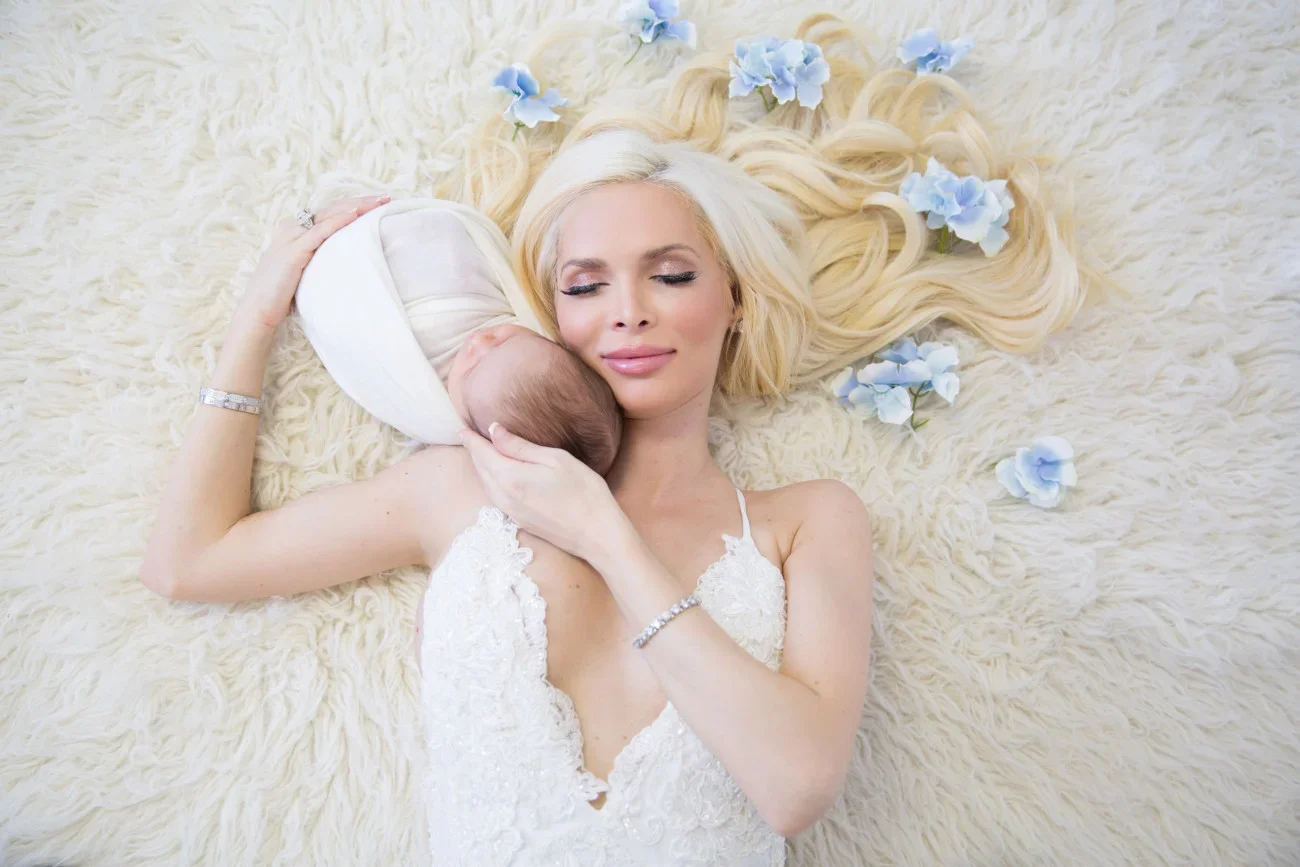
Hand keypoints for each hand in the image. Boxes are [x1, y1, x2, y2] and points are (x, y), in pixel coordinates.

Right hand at [236, 194, 390, 329]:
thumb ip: (319, 257)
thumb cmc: (282, 293)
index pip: (329, 211)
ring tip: (377, 203)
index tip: (378, 203)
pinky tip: (355, 215)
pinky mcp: (293, 252)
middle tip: (385, 198)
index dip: (354, 204)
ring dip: (355, 207)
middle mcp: (292, 227)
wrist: (258, 309)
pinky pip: (319, 232)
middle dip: (360, 201)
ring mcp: (292, 237)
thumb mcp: (304, 269)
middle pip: (332, 208)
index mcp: (295, 230)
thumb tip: (346, 257)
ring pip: (328, 215)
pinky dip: (338, 221)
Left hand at [458, 422, 624, 563]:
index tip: (462, 427)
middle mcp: (504, 497)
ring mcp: (510, 512)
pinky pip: (495, 495)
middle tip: (467, 435)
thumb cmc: (584, 492)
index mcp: (511, 478)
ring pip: (486, 484)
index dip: (471, 439)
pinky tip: (497, 474)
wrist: (597, 535)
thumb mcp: (555, 460)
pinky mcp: (519, 521)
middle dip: (473, 451)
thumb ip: (520, 447)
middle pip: (480, 469)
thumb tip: (493, 431)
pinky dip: (490, 480)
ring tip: (479, 451)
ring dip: (480, 466)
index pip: (482, 453)